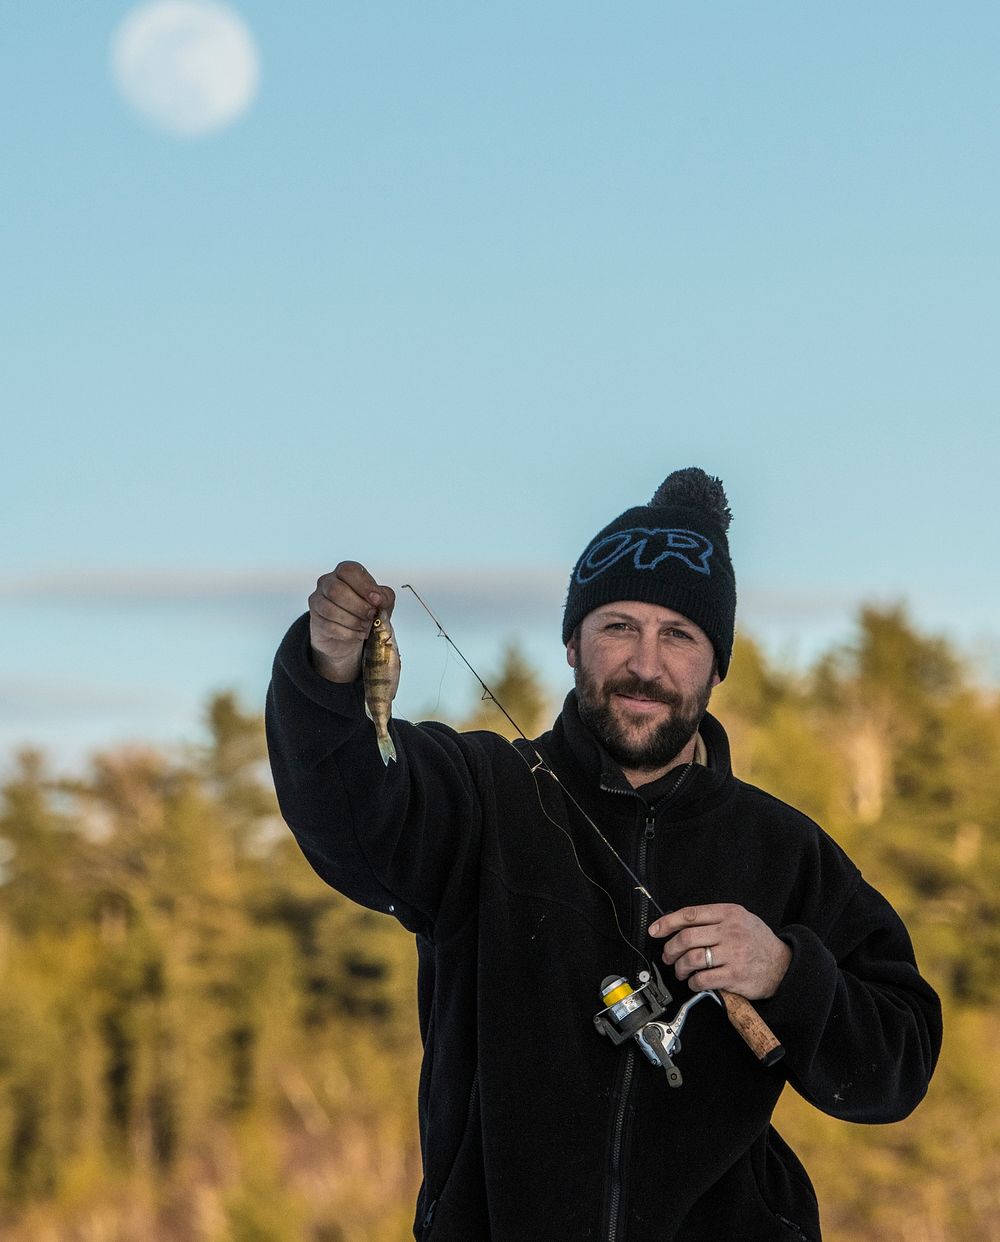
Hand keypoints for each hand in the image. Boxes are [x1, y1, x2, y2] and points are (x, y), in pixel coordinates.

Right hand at [308, 561, 395, 682]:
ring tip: (365, 626)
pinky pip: (328, 626)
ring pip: (330, 609)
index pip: (350, 571)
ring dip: (352, 621)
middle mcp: (328, 582)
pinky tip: (357, 634)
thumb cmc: (366, 610)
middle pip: (336, 590)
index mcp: (345, 572)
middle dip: (358, 606)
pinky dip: (347, 633)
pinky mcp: (316, 619)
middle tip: (371, 616)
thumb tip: (379, 598)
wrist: (351, 632)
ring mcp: (318, 600)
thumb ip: (384, 596)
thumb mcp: (382, 601)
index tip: (377, 600)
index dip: (364, 586)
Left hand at [648, 904, 790, 999]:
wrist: (784, 965)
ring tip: (681, 971)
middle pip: (687, 938)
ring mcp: (733, 954)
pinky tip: (695, 982)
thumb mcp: (740, 919)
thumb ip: (714, 919)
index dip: (667, 922)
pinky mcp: (735, 975)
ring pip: (692, 959)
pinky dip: (694, 982)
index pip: (690, 915)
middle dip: (670, 949)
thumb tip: (680, 924)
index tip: (655, 930)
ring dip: (680, 967)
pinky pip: (704, 979)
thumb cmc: (757, 941)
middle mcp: (730, 931)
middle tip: (668, 956)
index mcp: (728, 914)